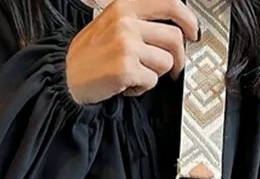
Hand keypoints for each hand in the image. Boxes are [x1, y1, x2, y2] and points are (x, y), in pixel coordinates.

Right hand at [66, 0, 199, 104]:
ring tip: (135, 76)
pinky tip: (126, 85)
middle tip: (174, 69)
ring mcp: (126, 45)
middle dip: (178, 58)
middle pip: (174, 38)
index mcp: (124, 6)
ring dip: (154, 74)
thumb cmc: (87, 57)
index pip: (170, 3)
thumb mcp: (109, 25)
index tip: (193, 33)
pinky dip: (141, 89)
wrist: (65, 80)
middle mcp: (126, 22)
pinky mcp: (125, 69)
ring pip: (165, 62)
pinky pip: (151, 81)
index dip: (189, 20)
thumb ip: (137, 20)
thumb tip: (171, 27)